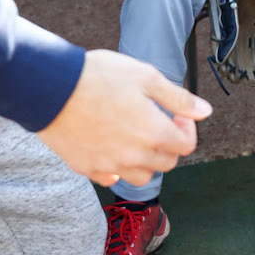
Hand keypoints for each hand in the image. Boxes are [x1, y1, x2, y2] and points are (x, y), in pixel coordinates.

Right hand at [37, 50, 210, 185]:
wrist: (50, 87)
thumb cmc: (97, 77)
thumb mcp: (146, 77)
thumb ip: (179, 98)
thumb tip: (205, 111)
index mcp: (153, 133)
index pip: (186, 145)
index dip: (187, 128)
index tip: (176, 114)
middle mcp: (134, 156)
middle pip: (167, 163)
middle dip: (169, 144)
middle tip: (157, 123)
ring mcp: (109, 164)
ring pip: (141, 176)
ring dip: (145, 161)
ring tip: (135, 138)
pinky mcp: (86, 167)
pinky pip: (110, 178)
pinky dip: (116, 168)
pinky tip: (111, 148)